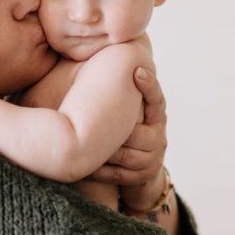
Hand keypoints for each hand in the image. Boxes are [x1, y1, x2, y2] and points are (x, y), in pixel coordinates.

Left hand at [88, 66, 165, 187]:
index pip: (156, 98)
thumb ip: (113, 87)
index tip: (137, 71)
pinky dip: (97, 170)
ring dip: (100, 151)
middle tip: (86, 121)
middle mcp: (158, 135)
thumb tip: (85, 56)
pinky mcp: (142, 178)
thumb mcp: (123, 109)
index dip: (149, 85)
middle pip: (135, 132)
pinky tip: (79, 165)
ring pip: (124, 155)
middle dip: (111, 131)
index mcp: (155, 114)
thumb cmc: (120, 131)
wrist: (136, 171)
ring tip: (76, 144)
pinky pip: (117, 174)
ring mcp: (152, 158)